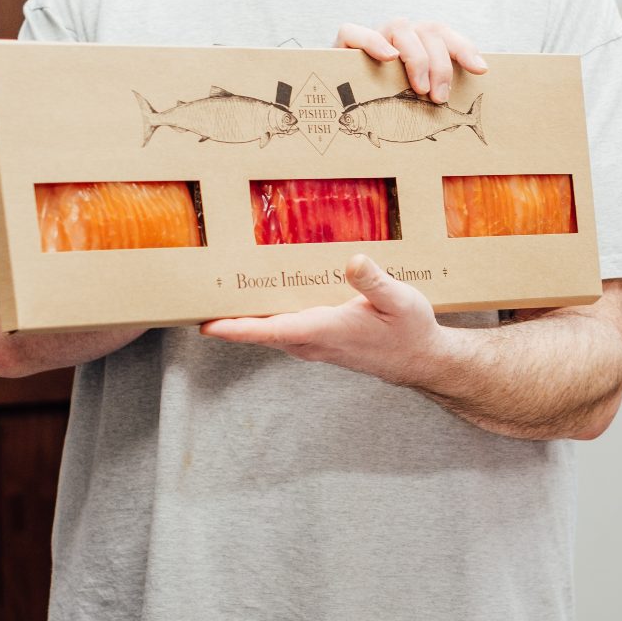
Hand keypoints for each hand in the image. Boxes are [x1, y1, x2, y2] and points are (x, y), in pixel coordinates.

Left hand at [199, 253, 455, 385]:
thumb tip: (352, 260)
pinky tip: (266, 299)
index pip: (272, 331)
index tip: (207, 325)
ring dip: (246, 318)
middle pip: (261, 331)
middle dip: (229, 318)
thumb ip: (374, 281)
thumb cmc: (411, 330)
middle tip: (199, 297)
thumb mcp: (400, 300)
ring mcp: (315, 345)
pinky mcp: (321, 342)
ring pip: (271, 331)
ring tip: (222, 294)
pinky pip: (284, 330)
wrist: (422, 359)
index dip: (237, 328)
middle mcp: (313, 342)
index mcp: (325, 330)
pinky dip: (267, 318)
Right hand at [335, 19, 486, 103]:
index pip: (446, 35)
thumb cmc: (388, 105)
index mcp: (420, 42)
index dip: (464, 49)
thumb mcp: (416, 100)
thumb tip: (466, 112)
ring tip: (420, 89)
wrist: (344, 105)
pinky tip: (388, 58)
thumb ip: (436, 95)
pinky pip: (355, 31)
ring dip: (416, 58)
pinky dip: (373, 42)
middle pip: (429, 32)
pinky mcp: (346, 42)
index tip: (480, 70)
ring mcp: (374, 34)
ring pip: (401, 27)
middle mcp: (400, 34)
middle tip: (439, 98)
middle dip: (440, 66)